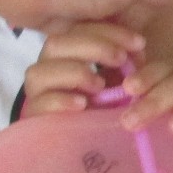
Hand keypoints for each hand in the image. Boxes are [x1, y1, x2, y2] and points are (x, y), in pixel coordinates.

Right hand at [22, 21, 146, 118]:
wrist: (89, 143)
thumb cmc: (107, 106)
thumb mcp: (120, 81)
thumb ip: (124, 63)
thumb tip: (136, 49)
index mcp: (66, 53)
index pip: (79, 29)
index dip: (108, 31)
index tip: (138, 43)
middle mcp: (47, 67)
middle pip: (56, 44)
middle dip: (91, 47)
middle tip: (120, 60)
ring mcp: (37, 92)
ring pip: (39, 72)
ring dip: (74, 73)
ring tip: (100, 86)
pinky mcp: (34, 117)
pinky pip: (38, 104)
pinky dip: (61, 100)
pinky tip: (82, 104)